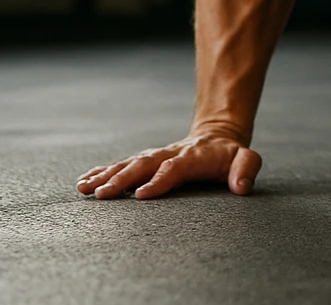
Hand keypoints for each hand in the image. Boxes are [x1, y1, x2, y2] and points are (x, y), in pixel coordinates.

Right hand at [75, 130, 260, 200]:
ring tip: (84, 188)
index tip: (142, 194)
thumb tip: (242, 188)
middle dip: (123, 179)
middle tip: (102, 195)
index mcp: (192, 157)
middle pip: (144, 166)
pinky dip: (102, 172)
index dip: (159, 181)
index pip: (174, 169)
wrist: (217, 136)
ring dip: (106, 176)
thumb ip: (246, 170)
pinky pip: (121, 165)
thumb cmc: (230, 155)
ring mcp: (155, 157)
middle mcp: (169, 155)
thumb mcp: (246, 159)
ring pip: (128, 165)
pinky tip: (84, 182)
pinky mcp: (145, 160)